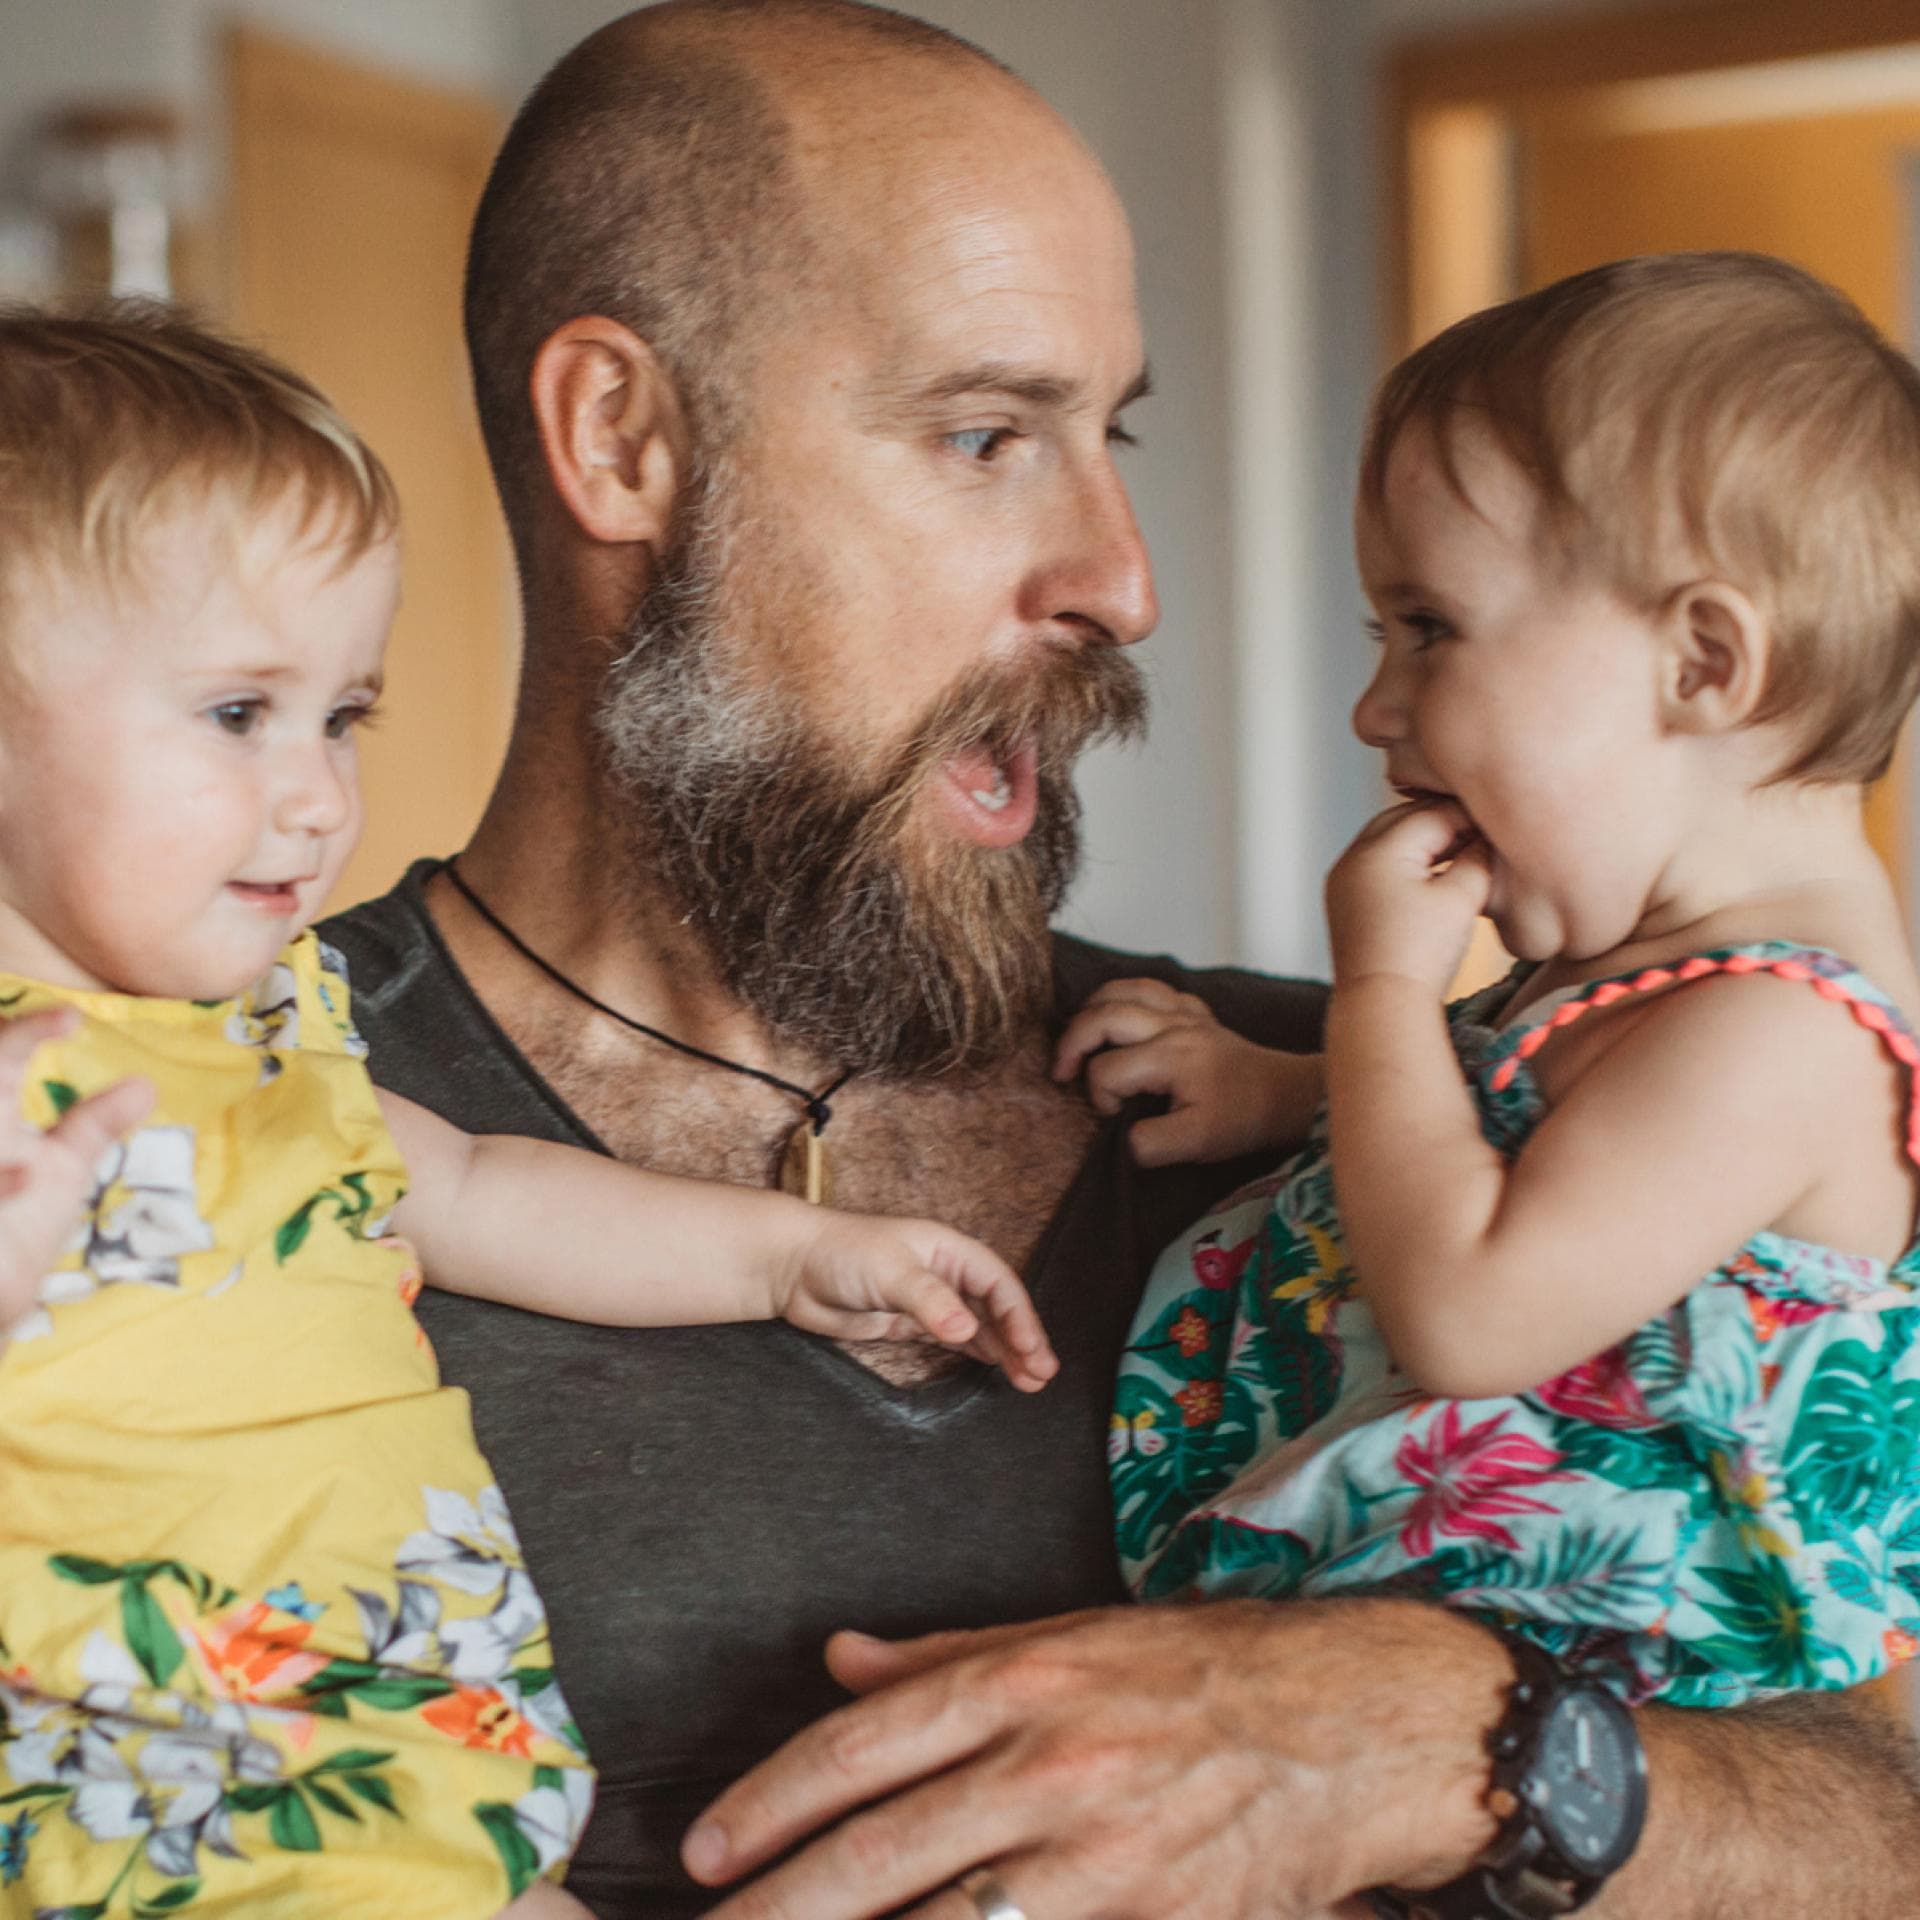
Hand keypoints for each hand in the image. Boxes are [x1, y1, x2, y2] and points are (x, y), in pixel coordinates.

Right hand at [0, 1007, 153, 1332]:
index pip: (0, 1057)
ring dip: (1, 1170)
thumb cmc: (16, 1222)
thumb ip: (93, 1124)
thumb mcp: (59, 1167)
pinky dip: (1, 1184)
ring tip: (27, 1172)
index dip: (25, 1033)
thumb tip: (144, 1085)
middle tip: (22, 1068)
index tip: (70, 1017)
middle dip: (2, 1055)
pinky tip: (24, 1180)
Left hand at [680, 1599, 1505, 1919]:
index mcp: (1028, 1680)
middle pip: (882, 1849)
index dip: (770, 1801)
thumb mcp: (1071, 1634)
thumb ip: (949, 1655)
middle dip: (779, 1903)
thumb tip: (841, 1660)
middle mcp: (1056, 1765)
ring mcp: (1109, 1857)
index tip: (705, 1848)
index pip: (865, 1745)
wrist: (1355, 1724)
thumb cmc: (1203, 1672)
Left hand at [779, 1213, 1057, 1391]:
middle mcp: (946, 1273)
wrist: (792, 1268)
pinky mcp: (911, 1324)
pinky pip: (956, 1341)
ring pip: (981, 1327)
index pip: (999, 1283)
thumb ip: (930, 1301)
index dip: (1020, 1316)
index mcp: (949, 1250)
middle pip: (997, 1308)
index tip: (1032, 1349)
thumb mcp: (890, 1271)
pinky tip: (997, 1370)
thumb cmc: (841, 1253)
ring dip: (1006, 1351)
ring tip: (1030, 1381)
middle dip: (1022, 1339)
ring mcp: (930, 1300)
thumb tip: (968, 1330)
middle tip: (1043, 1374)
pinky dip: (979, 1354)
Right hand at [1053, 977, 1321, 1165]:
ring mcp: (1184, 1012)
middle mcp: (1174, 1025)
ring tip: (1077, 1036)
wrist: (1285, 1097)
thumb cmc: (1242, 1119)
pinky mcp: (1194, 1010)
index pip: (1107, 1070)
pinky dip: (1123, 996)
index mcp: (1172, 1056)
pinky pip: (1149, 986)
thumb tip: (1121, 1137)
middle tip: (1061, 1072)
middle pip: (1103, 1015)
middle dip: (1072, 1043)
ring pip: (1123, 988)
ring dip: (1091, 1009)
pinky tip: (1118, 1016)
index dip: (1099, 1098)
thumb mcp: (1197, 1144)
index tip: (1116, 1117)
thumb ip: (1151, 1144)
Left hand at [1326, 800, 1490, 993]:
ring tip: (1463, 853)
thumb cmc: (1422, 954)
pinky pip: (1377, 866)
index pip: (1432, 813)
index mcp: (1379, 849)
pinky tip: (1434, 875)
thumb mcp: (1462, 897)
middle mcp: (1352, 857)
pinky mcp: (1344, 903)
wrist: (1382, 1005)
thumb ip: (1479, 857)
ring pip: (1388, 841)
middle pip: (1404, 819)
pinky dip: (1405, 863)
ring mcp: (1343, 880)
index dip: (1470, 815)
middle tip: (1482, 833)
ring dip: (1424, 842)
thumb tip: (1486, 838)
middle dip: (1444, 822)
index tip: (1499, 822)